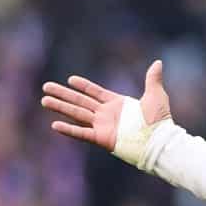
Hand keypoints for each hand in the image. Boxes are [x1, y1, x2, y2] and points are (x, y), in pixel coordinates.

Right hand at [41, 60, 168, 153]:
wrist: (160, 142)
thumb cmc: (160, 121)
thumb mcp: (156, 95)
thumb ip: (152, 79)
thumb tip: (158, 63)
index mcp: (118, 104)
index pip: (95, 93)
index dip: (83, 86)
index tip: (70, 79)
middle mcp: (107, 115)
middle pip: (80, 101)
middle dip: (63, 94)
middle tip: (46, 87)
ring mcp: (103, 126)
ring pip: (77, 114)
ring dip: (60, 107)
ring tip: (44, 100)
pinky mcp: (102, 138)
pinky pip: (82, 133)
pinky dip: (69, 129)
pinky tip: (54, 124)